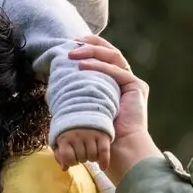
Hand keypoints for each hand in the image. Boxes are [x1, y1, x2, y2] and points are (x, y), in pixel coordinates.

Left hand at [53, 127, 111, 170]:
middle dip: (81, 159)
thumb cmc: (69, 130)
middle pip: (81, 158)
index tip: (73, 160)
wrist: (84, 110)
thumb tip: (65, 169)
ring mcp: (91, 135)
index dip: (70, 162)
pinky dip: (104, 162)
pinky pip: (104, 152)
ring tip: (89, 153)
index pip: (68, 157)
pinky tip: (103, 167)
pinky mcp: (102, 135)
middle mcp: (78, 136)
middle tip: (82, 154)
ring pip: (92, 157)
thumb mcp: (59, 140)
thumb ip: (59, 155)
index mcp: (65, 138)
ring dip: (91, 159)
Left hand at [68, 36, 160, 183]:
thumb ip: (78, 96)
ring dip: (92, 52)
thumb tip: (55, 89)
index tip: (70, 45)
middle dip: (90, 44)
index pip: (103, 59)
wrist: (119, 149)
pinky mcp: (137, 86)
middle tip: (72, 42)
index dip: (89, 49)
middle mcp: (125, 80)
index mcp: (113, 84)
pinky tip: (83, 65)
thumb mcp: (84, 111)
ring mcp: (132, 82)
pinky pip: (117, 71)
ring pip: (114, 57)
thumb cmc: (99, 135)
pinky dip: (100, 66)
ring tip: (73, 53)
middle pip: (110, 52)